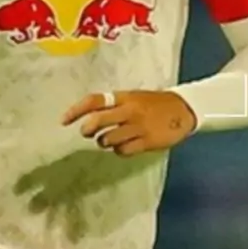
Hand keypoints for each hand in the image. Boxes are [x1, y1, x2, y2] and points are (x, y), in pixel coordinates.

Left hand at [62, 90, 196, 155]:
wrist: (183, 110)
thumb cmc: (153, 103)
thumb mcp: (133, 98)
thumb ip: (114, 105)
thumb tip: (89, 117)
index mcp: (124, 97)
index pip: (94, 100)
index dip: (76, 110)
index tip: (64, 121)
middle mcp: (129, 111)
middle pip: (98, 120)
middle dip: (87, 128)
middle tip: (86, 132)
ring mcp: (138, 127)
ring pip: (108, 139)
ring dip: (104, 141)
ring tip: (111, 139)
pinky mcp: (147, 141)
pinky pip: (123, 151)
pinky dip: (120, 150)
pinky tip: (125, 146)